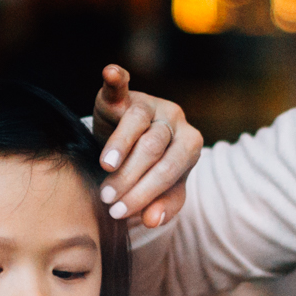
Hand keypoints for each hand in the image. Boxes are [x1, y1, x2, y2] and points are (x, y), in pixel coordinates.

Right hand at [91, 65, 202, 227]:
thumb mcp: (162, 191)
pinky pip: (122, 85)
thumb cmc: (152, 171)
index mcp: (190, 144)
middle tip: (106, 198)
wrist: (134, 147)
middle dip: (130, 176)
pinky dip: (116, 79)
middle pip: (153, 147)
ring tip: (105, 167)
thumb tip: (152, 221)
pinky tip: (111, 74)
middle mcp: (176, 120)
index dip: (144, 192)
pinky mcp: (127, 93)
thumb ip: (162, 206)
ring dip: (119, 146)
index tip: (119, 212)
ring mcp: (152, 103)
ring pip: (138, 121)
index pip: (170, 170)